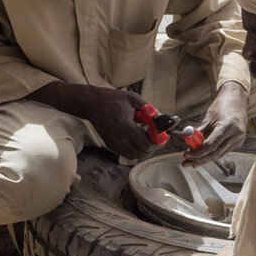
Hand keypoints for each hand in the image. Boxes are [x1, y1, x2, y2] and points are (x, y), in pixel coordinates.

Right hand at [26, 82, 154, 160]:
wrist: (92, 104)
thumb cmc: (113, 99)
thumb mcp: (133, 99)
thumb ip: (148, 109)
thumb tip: (161, 119)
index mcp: (125, 126)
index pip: (146, 145)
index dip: (158, 143)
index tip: (164, 136)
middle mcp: (119, 138)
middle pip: (142, 153)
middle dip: (153, 147)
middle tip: (158, 138)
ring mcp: (114, 143)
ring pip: (135, 156)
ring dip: (145, 150)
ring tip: (147, 138)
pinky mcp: (111, 145)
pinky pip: (127, 154)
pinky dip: (136, 150)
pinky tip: (138, 139)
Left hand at [185, 82, 247, 166]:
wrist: (237, 101)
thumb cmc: (223, 106)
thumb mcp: (208, 117)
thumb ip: (197, 130)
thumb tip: (185, 138)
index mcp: (228, 126)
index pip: (211, 145)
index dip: (198, 152)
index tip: (187, 154)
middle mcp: (236, 135)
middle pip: (215, 153)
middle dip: (199, 159)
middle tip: (187, 161)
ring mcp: (238, 140)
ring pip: (219, 155)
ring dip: (204, 159)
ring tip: (192, 161)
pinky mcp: (238, 143)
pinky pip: (222, 152)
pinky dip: (212, 154)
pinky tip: (203, 157)